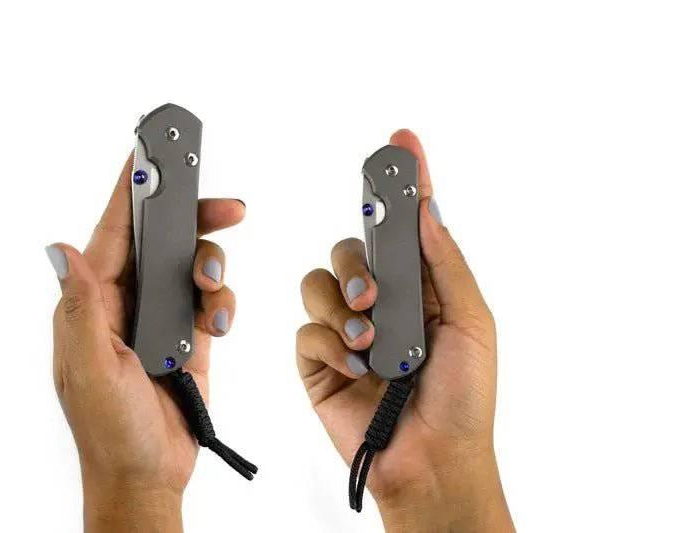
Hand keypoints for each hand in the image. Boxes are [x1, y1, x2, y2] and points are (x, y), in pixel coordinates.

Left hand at [46, 154, 244, 532]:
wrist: (148, 473)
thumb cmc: (110, 431)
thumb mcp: (92, 369)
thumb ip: (82, 307)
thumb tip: (61, 249)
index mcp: (92, 303)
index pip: (111, 232)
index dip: (130, 189)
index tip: (148, 153)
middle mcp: (124, 303)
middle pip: (161, 239)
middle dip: (193, 220)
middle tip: (227, 208)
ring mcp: (158, 317)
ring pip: (191, 266)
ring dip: (211, 270)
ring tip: (212, 297)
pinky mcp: (188, 335)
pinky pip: (211, 300)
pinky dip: (222, 304)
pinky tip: (216, 327)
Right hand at [297, 130, 513, 531]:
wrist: (429, 461)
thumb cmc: (463, 399)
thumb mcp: (471, 325)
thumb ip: (445, 264)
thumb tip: (427, 210)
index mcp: (421, 289)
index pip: (406, 226)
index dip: (404, 182)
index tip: (401, 142)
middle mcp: (380, 303)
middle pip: (350, 248)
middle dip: (358, 264)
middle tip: (375, 294)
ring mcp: (346, 331)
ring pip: (318, 282)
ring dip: (340, 306)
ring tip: (367, 340)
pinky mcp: (318, 360)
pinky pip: (305, 328)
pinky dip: (328, 345)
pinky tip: (355, 370)